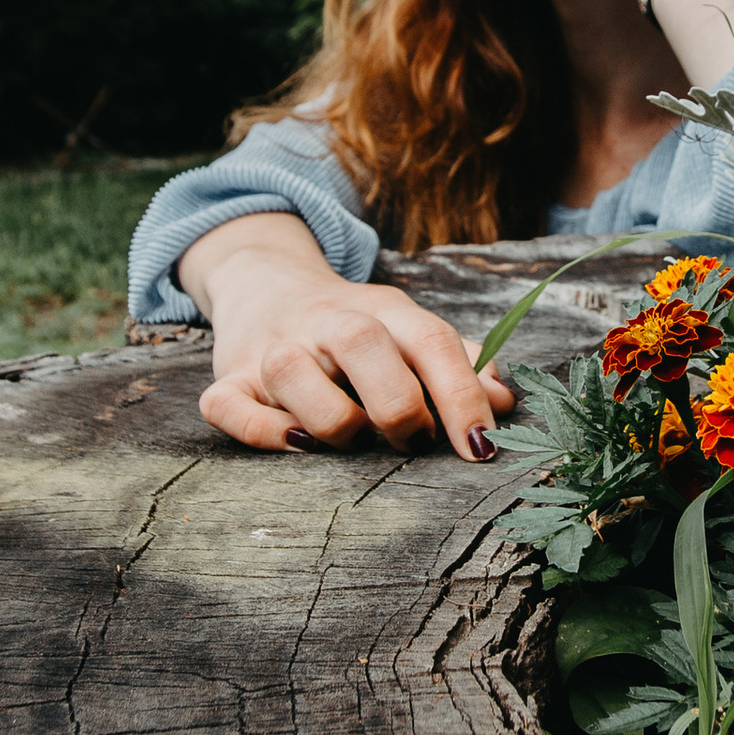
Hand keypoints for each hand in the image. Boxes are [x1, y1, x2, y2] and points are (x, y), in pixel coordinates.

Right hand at [188, 215, 515, 458]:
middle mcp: (326, 322)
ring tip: (355, 440)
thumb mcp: (409, 331)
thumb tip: (506, 403)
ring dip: (331, 419)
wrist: (266, 285)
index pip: (431, 341)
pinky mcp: (227, 378)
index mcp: (383, 310)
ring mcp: (272, 348)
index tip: (481, 449)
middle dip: (397, 405)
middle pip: (362, 344)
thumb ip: (458, 365)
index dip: (463, 396)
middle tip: (413, 441)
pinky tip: (298, 445)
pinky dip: (263, 431)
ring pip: (290, 372)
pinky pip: (229, 407)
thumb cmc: (356, 329)